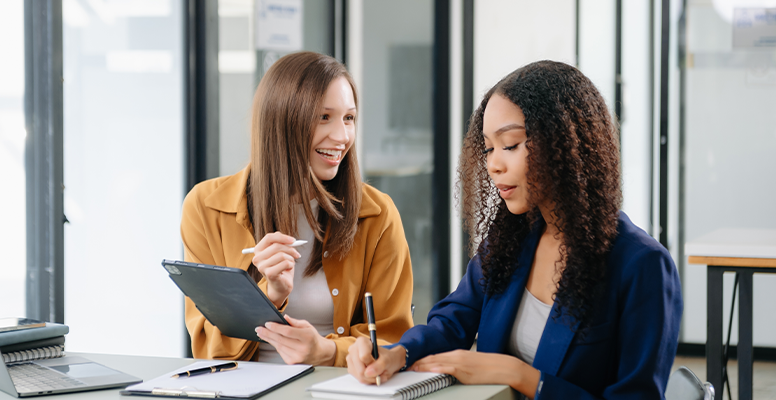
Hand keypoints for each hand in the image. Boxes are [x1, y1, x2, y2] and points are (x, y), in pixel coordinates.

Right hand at [251, 232, 299, 307]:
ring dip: (291, 259)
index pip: (269, 238)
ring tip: (290, 263)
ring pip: (282, 255)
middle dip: (290, 249)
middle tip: (296, 254)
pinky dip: (291, 265)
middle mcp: (257, 258)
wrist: (281, 285)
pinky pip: (285, 263)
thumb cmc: (281, 267)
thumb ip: (282, 243)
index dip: (282, 237)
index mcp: (258, 250)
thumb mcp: (280, 252)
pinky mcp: (269, 274)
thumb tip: (290, 240)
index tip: (293, 240)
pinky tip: (288, 269)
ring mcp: (262, 267)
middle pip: (277, 246)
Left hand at [255, 315, 335, 365]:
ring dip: (268, 339)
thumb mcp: (307, 326)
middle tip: (258, 328)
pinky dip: (275, 345)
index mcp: (307, 337)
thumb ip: (295, 322)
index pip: (288, 332)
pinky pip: (280, 352)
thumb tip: (284, 317)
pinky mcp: (292, 362)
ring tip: (261, 333)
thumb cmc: (312, 338)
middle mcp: (303, 348)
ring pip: (279, 346)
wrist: (319, 353)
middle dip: (268, 333)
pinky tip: (270, 340)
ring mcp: (297, 357)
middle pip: (281, 340)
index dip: (276, 328)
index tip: (267, 323)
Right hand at [346, 337, 405, 384]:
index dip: (372, 363)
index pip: (364, 357)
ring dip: (372, 378)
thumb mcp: (387, 359)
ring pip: (360, 376)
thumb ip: (380, 365)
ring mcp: (350, 360)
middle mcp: (353, 349)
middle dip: (373, 375)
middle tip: (382, 372)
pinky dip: (369, 380)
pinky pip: (360, 379)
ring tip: (379, 374)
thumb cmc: (386, 357)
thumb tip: (368, 373)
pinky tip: (373, 375)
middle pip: (361, 369)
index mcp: (361, 342)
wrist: (386, 361)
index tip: (378, 361)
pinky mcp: (351, 369)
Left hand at [410, 350, 539, 397]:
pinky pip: (447, 368)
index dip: (423, 359)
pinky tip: (429, 369)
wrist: (503, 367)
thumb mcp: (470, 364)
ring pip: (437, 362)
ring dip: (423, 365)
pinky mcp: (464, 370)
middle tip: (408, 365)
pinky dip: (437, 368)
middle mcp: (457, 355)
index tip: (413, 362)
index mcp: (458, 354)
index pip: (436, 355)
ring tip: (412, 368)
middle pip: (433, 357)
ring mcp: (460, 362)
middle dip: (419, 361)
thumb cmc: (489, 367)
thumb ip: (458, 366)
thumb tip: (449, 370)